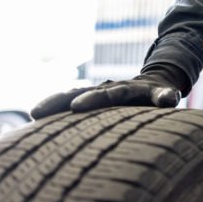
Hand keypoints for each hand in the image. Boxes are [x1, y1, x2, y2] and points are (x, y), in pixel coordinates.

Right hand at [30, 72, 181, 119]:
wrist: (153, 82)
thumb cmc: (160, 95)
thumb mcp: (166, 94)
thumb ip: (166, 96)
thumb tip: (168, 99)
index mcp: (127, 89)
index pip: (110, 94)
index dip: (94, 99)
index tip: (77, 106)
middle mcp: (108, 88)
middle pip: (83, 92)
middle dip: (63, 100)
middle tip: (41, 111)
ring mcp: (97, 92)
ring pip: (72, 94)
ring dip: (53, 103)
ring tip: (34, 113)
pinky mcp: (90, 99)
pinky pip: (69, 101)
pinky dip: (55, 108)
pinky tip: (36, 119)